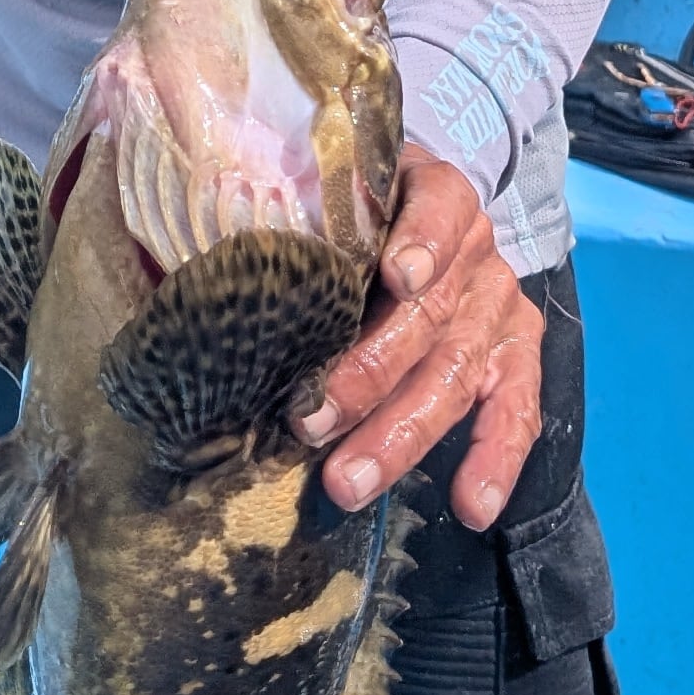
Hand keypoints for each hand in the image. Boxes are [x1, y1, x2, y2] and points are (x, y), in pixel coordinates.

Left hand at [296, 148, 542, 526]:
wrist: (411, 222)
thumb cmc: (340, 214)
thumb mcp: (316, 195)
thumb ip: (272, 209)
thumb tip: (177, 257)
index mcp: (430, 191)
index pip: (440, 204)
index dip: (424, 238)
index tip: (395, 276)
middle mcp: (475, 248)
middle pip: (434, 311)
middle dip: (373, 372)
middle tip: (313, 423)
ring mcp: (496, 304)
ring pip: (457, 372)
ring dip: (403, 433)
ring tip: (349, 481)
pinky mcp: (512, 355)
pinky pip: (516, 409)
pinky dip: (496, 459)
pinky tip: (472, 503)